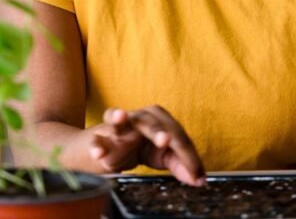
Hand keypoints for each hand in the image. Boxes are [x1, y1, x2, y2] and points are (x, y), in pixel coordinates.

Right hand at [84, 106, 205, 185]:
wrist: (103, 150)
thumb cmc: (136, 148)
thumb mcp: (161, 157)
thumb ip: (179, 165)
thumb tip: (199, 180)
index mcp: (158, 120)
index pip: (176, 134)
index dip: (187, 155)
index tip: (196, 176)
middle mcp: (139, 118)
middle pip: (150, 121)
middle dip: (158, 130)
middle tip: (166, 140)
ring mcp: (117, 127)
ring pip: (119, 120)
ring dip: (119, 117)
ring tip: (121, 116)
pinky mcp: (98, 137)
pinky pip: (96, 140)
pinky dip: (97, 144)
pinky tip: (99, 152)